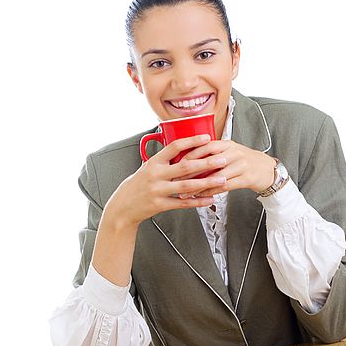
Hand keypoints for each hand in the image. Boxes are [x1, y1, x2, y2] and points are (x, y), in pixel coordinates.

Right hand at [103, 134, 228, 226]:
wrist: (123, 206)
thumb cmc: (138, 185)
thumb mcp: (147, 168)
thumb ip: (164, 161)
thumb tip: (183, 149)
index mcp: (153, 162)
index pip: (174, 146)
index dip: (192, 141)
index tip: (207, 138)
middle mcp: (155, 175)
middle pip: (185, 166)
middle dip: (206, 163)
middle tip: (222, 159)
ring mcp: (157, 190)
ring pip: (187, 185)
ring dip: (207, 182)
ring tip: (222, 179)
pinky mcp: (159, 205)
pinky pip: (183, 203)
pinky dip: (198, 201)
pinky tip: (210, 199)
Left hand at [178, 139, 275, 197]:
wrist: (268, 170)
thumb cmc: (245, 161)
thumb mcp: (230, 152)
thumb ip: (212, 153)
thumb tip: (188, 157)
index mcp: (227, 144)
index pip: (206, 146)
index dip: (190, 154)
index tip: (176, 162)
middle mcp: (234, 153)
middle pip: (209, 161)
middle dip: (190, 172)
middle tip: (176, 180)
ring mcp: (241, 165)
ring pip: (216, 176)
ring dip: (199, 186)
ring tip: (186, 193)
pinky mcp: (246, 178)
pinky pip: (225, 186)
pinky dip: (211, 192)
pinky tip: (202, 196)